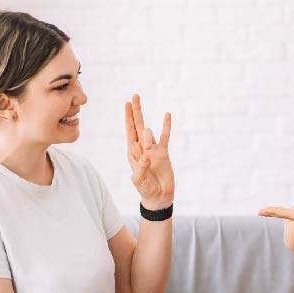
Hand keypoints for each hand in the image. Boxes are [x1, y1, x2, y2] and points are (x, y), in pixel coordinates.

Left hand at [125, 94, 174, 210]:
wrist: (158, 196)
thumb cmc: (145, 189)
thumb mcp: (139, 180)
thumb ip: (141, 168)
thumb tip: (145, 155)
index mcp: (132, 152)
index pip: (129, 131)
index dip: (128, 118)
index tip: (127, 104)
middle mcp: (141, 148)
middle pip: (138, 125)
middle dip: (136, 112)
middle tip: (134, 96)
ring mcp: (153, 149)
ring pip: (150, 133)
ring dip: (149, 136)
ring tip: (150, 148)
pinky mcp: (163, 152)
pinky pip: (165, 136)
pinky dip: (166, 126)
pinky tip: (167, 115)